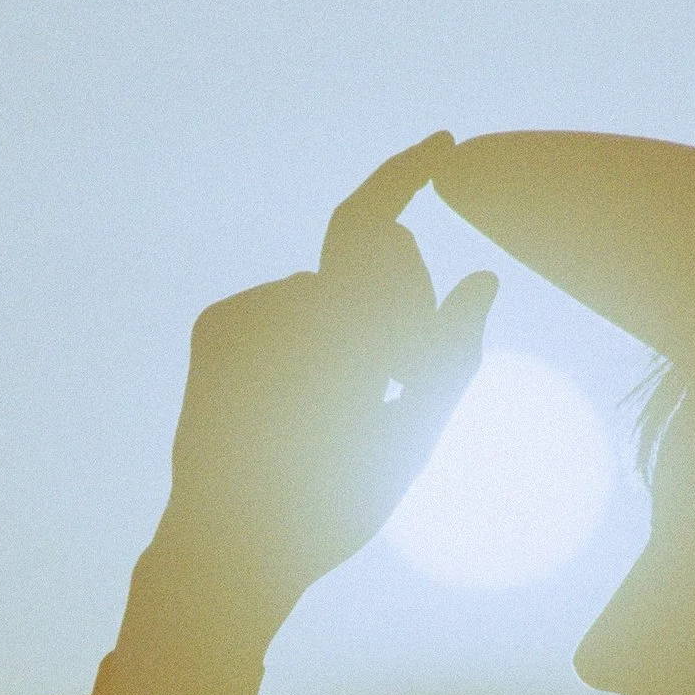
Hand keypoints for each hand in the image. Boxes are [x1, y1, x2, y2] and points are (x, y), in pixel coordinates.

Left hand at [148, 133, 498, 632]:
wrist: (224, 549)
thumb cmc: (328, 511)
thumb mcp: (411, 441)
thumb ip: (453, 353)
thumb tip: (483, 277)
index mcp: (329, 336)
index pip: (372, 224)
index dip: (407, 172)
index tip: (445, 144)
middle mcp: (272, 310)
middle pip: (361, 259)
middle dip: (398, 300)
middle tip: (406, 380)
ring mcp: (234, 316)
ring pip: (324, 289)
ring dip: (351, 328)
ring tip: (354, 405)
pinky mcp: (212, 329)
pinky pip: (282, 307)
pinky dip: (307, 337)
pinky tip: (306, 399)